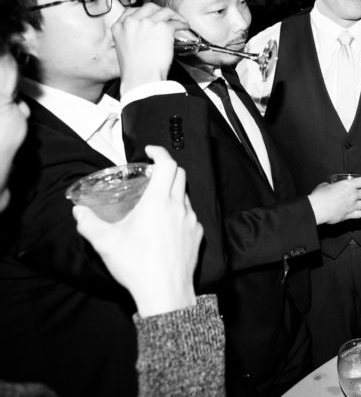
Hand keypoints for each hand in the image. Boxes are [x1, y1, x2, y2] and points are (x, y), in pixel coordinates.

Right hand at [72, 145, 201, 316]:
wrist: (165, 294)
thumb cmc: (137, 265)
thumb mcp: (105, 243)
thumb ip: (89, 224)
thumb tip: (78, 212)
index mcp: (159, 202)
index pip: (167, 165)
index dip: (160, 152)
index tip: (149, 151)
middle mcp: (179, 207)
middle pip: (179, 175)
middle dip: (166, 169)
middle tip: (149, 175)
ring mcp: (192, 221)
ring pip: (185, 195)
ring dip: (172, 191)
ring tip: (155, 201)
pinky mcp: (197, 235)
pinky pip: (190, 215)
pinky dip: (179, 211)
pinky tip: (165, 224)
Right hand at [113, 3, 189, 91]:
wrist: (141, 78)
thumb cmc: (134, 69)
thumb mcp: (123, 47)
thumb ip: (130, 35)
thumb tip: (144, 32)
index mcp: (119, 27)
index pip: (131, 11)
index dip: (144, 12)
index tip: (151, 15)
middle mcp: (132, 22)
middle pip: (149, 7)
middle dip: (160, 10)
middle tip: (168, 16)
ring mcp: (147, 23)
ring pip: (164, 11)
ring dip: (174, 15)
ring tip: (180, 21)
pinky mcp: (162, 28)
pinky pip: (175, 22)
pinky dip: (182, 23)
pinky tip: (184, 27)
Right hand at [308, 174, 360, 224]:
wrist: (316, 209)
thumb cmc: (319, 196)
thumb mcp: (325, 185)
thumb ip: (330, 186)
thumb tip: (328, 186)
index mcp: (348, 185)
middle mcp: (353, 195)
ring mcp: (352, 205)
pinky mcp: (349, 215)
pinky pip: (360, 214)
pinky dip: (360, 212)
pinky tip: (358, 211)